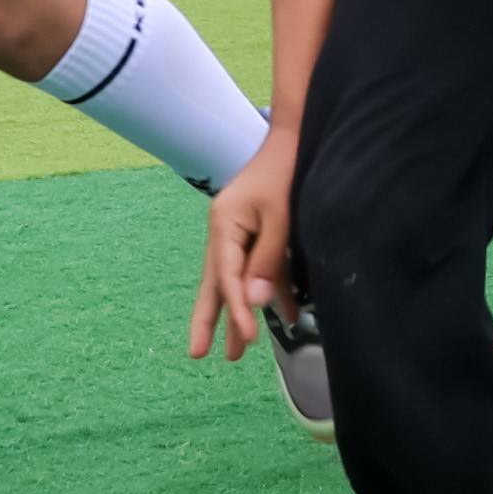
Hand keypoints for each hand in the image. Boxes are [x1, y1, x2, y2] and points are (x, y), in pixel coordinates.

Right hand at [188, 145, 293, 362]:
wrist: (295, 138)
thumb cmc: (285, 172)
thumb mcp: (281, 216)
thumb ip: (268, 260)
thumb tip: (253, 302)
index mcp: (224, 224)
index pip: (227, 276)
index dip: (236, 310)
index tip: (247, 338)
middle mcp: (225, 231)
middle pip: (215, 282)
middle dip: (209, 319)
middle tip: (196, 355)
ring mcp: (238, 232)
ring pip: (235, 280)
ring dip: (238, 313)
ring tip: (235, 353)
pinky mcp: (256, 233)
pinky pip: (259, 269)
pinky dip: (270, 292)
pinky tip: (286, 315)